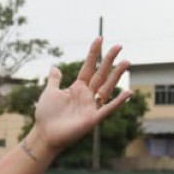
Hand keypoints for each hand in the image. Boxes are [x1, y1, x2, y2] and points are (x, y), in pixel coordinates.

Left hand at [28, 38, 130, 156]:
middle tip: (119, 45)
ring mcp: (91, 106)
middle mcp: (87, 95)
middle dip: (109, 60)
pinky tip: (128, 92)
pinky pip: (108, 108)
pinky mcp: (92, 118)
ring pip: (107, 87)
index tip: (99, 38)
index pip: (88, 67)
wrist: (44, 134)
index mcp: (77, 88)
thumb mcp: (50, 93)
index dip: (93, 53)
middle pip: (101, 74)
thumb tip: (55, 67)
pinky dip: (118, 101)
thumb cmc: (46, 115)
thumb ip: (54, 80)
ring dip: (117, 75)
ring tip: (126, 62)